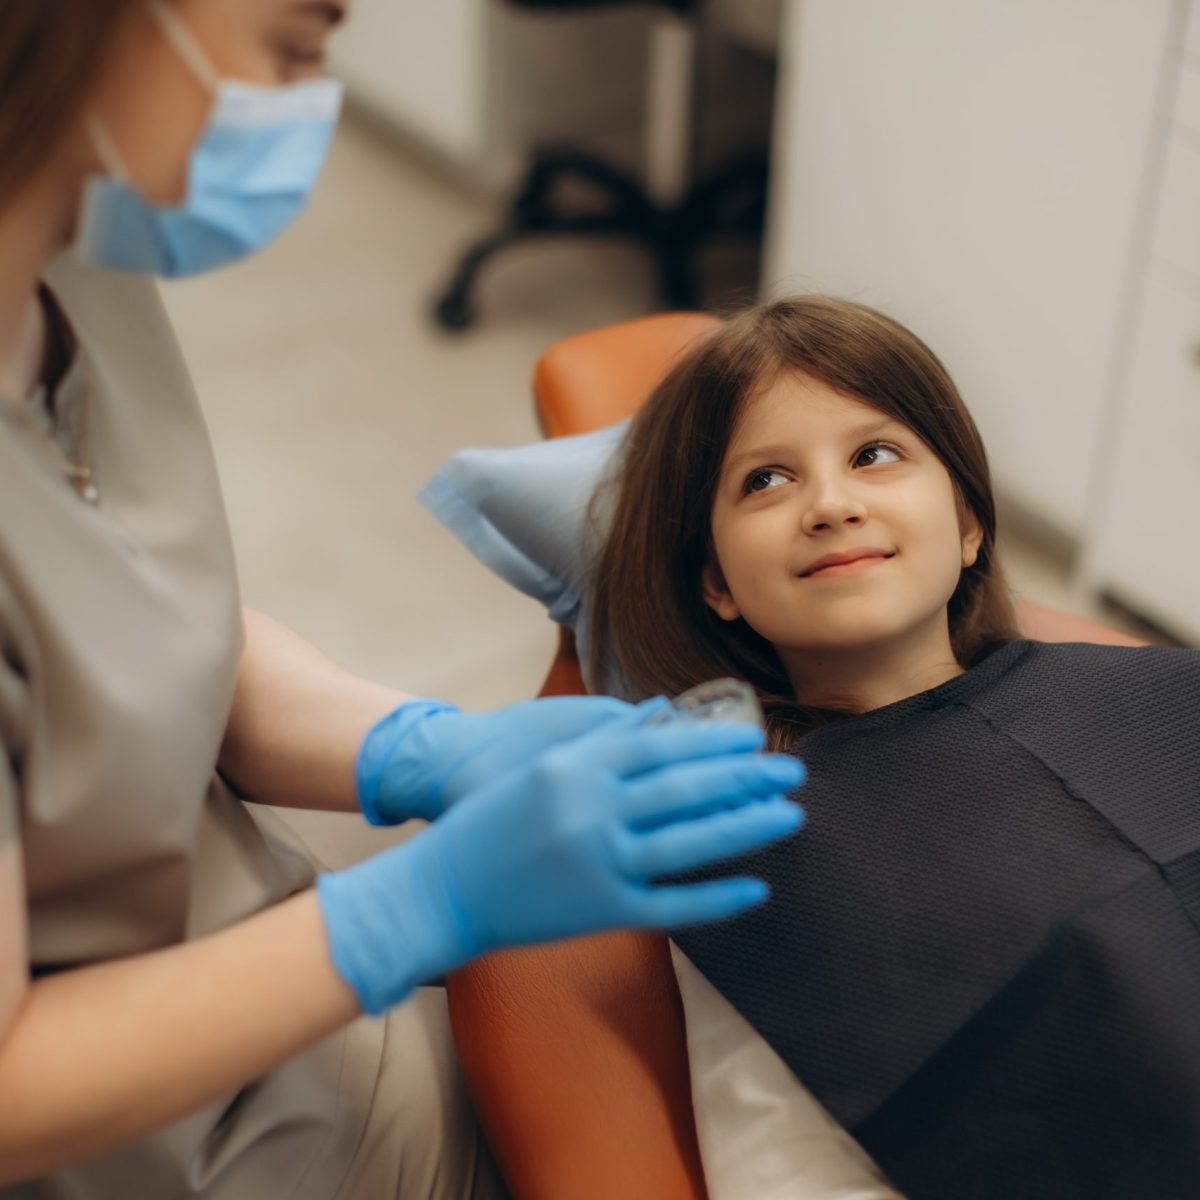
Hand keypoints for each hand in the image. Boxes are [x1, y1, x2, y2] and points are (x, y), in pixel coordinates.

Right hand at [318, 715, 805, 1013]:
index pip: (661, 746)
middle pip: (686, 789)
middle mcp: (593, 810)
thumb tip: (658, 711)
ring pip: (690, 843)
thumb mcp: (542, 765)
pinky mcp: (602, 911)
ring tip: (790, 817)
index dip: (713, 743)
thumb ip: (602, 739)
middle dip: (746, 778)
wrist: (443, 888)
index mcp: (576, 767)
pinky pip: (673, 905)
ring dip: (747, 828)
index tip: (753, 740)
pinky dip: (717, 897)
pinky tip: (755, 888)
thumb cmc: (489, 820)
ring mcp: (600, 862)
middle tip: (792, 771)